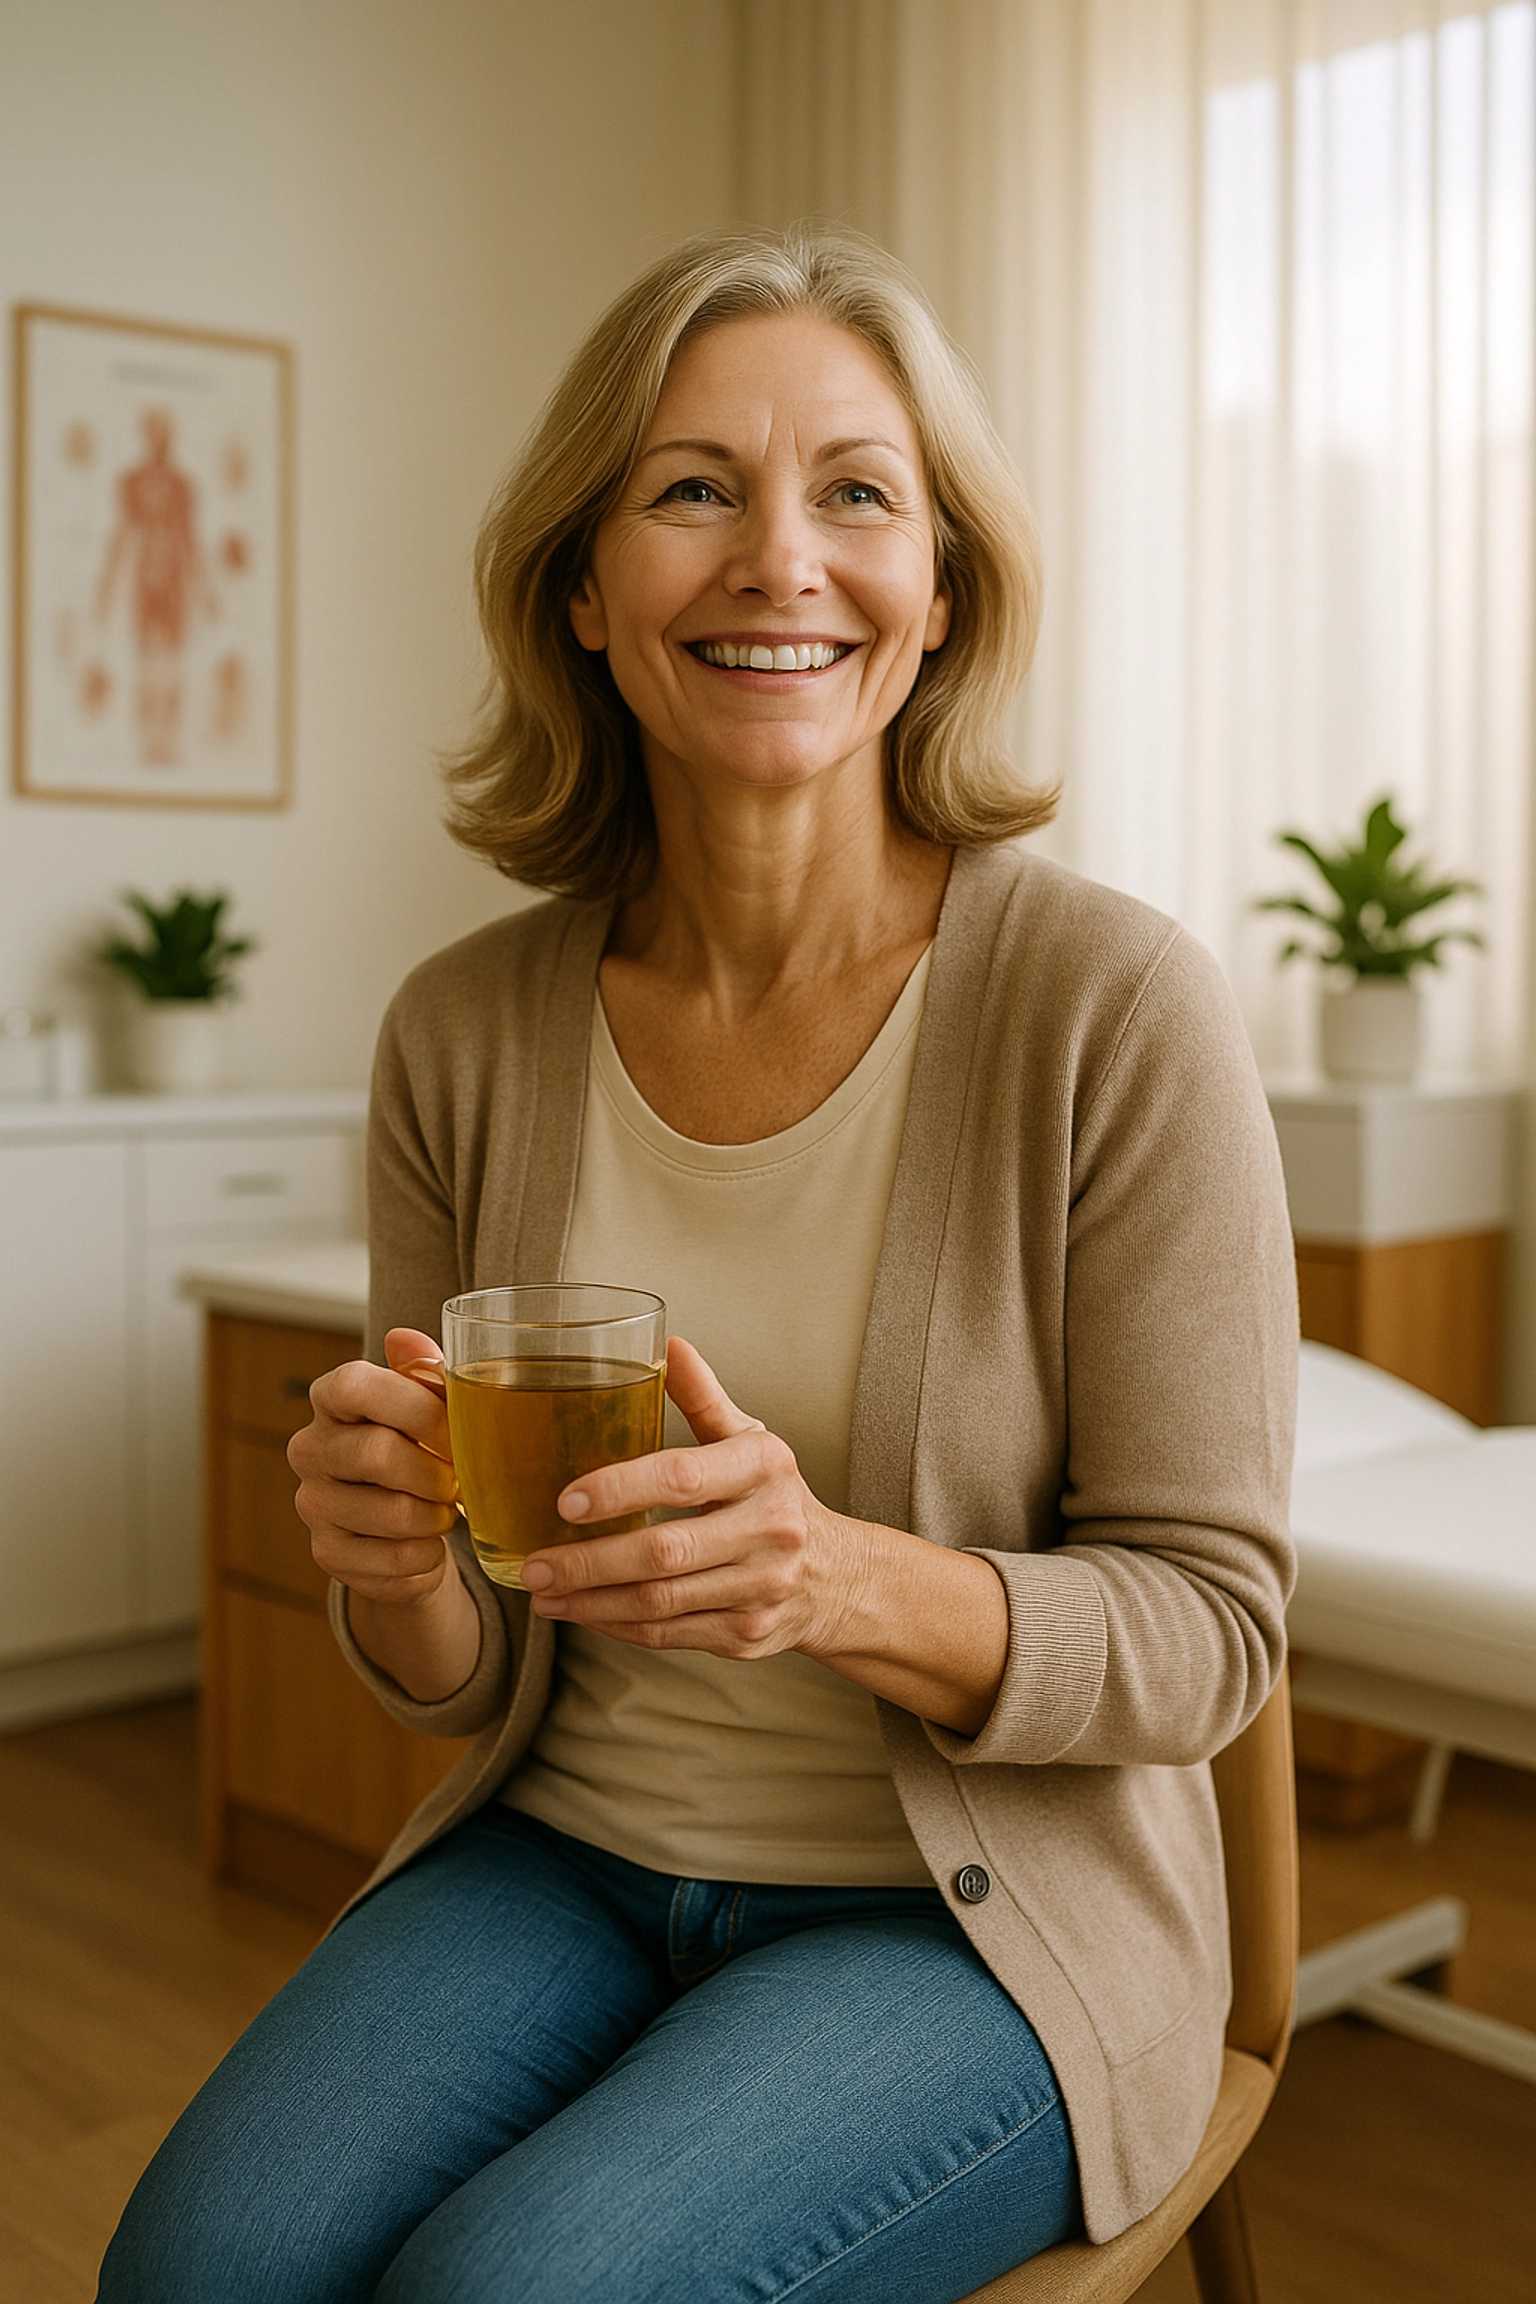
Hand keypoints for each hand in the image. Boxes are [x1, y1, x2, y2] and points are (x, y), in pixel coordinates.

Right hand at [288, 1327, 480, 1701]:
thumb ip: (425, 1370)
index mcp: (332, 1399)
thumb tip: (404, 1338)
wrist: (412, 1527)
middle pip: (377, 1453)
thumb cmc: (425, 1450)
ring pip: (393, 1513)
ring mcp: (314, 1505)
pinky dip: (429, 1554)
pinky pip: (396, 1558)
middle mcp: (311, 1449)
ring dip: (437, 1516)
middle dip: (437, 1471)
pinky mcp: (329, 1555)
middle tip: (459, 1480)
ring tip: (445, 1510)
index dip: (413, 1406)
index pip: (354, 1385)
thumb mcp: (433, 1404)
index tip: (451, 1428)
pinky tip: (429, 1544)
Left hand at [519, 1337, 871, 1661]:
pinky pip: (667, 1635)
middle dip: (589, 1561)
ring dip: (591, 1600)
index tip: (567, 1500)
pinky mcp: (746, 1634)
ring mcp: (760, 1588)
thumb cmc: (776, 1496)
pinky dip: (616, 1626)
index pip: (683, 1477)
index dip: (620, 1489)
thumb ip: (703, 1398)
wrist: (838, 1576)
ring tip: (544, 1592)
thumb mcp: (750, 1440)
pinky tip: (583, 1612)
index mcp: (763, 1468)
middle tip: (536, 1563)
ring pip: (659, 1603)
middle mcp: (769, 1529)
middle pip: (664, 1552)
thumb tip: (667, 1345)